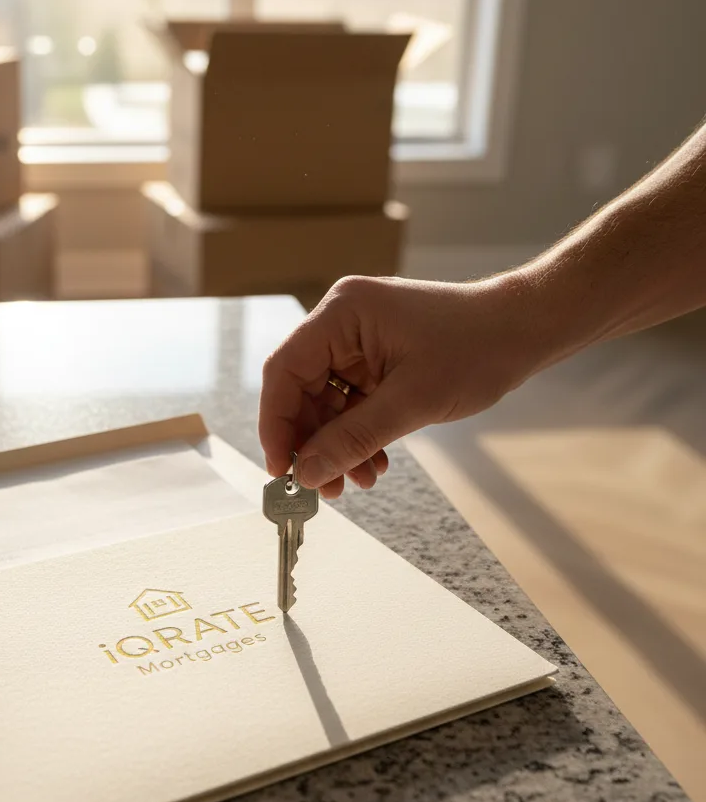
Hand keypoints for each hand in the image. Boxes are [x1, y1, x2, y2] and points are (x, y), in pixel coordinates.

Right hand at [258, 274, 536, 498]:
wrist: (524, 331)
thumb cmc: (476, 350)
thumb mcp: (412, 402)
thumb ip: (353, 438)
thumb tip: (306, 473)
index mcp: (342, 314)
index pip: (284, 370)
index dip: (276, 423)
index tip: (283, 469)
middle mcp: (342, 323)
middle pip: (301, 390)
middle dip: (311, 442)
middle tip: (320, 487)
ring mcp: (359, 341)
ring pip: (326, 403)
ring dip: (337, 445)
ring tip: (355, 481)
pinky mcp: (375, 359)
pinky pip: (351, 402)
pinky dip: (357, 434)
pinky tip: (373, 463)